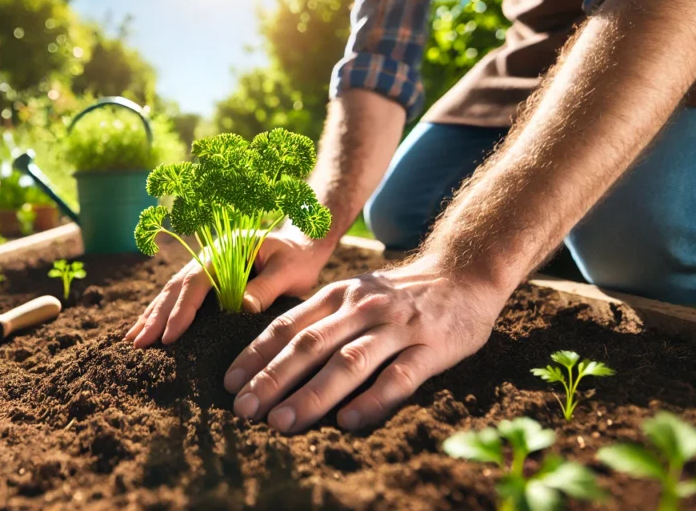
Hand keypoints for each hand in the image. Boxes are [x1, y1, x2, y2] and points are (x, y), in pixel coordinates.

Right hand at [125, 226, 334, 347]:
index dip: (182, 310)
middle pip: (176, 288)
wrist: (302, 244)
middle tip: (138, 345)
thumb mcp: (290, 269)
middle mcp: (209, 256)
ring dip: (152, 316)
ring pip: (172, 292)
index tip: (170, 336)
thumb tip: (242, 308)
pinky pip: (180, 297)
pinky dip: (162, 313)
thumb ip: (267, 287)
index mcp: (225, 249)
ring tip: (133, 341)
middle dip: (156, 317)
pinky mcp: (208, 281)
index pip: (198, 282)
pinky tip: (147, 329)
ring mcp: (205, 267)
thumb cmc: (298, 257)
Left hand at [223, 255, 508, 432]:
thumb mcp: (354, 293)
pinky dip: (372, 400)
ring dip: (312, 394)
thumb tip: (271, 356)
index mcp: (338, 296)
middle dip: (272, 379)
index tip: (230, 383)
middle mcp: (363, 308)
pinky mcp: (432, 347)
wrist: (466, 273)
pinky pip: (399, 377)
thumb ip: (320, 319)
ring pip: (349, 362)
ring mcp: (398, 327)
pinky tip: (348, 422)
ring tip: (282, 422)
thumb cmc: (399, 294)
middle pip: (310, 345)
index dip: (256, 355)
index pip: (288, 326)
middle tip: (244, 410)